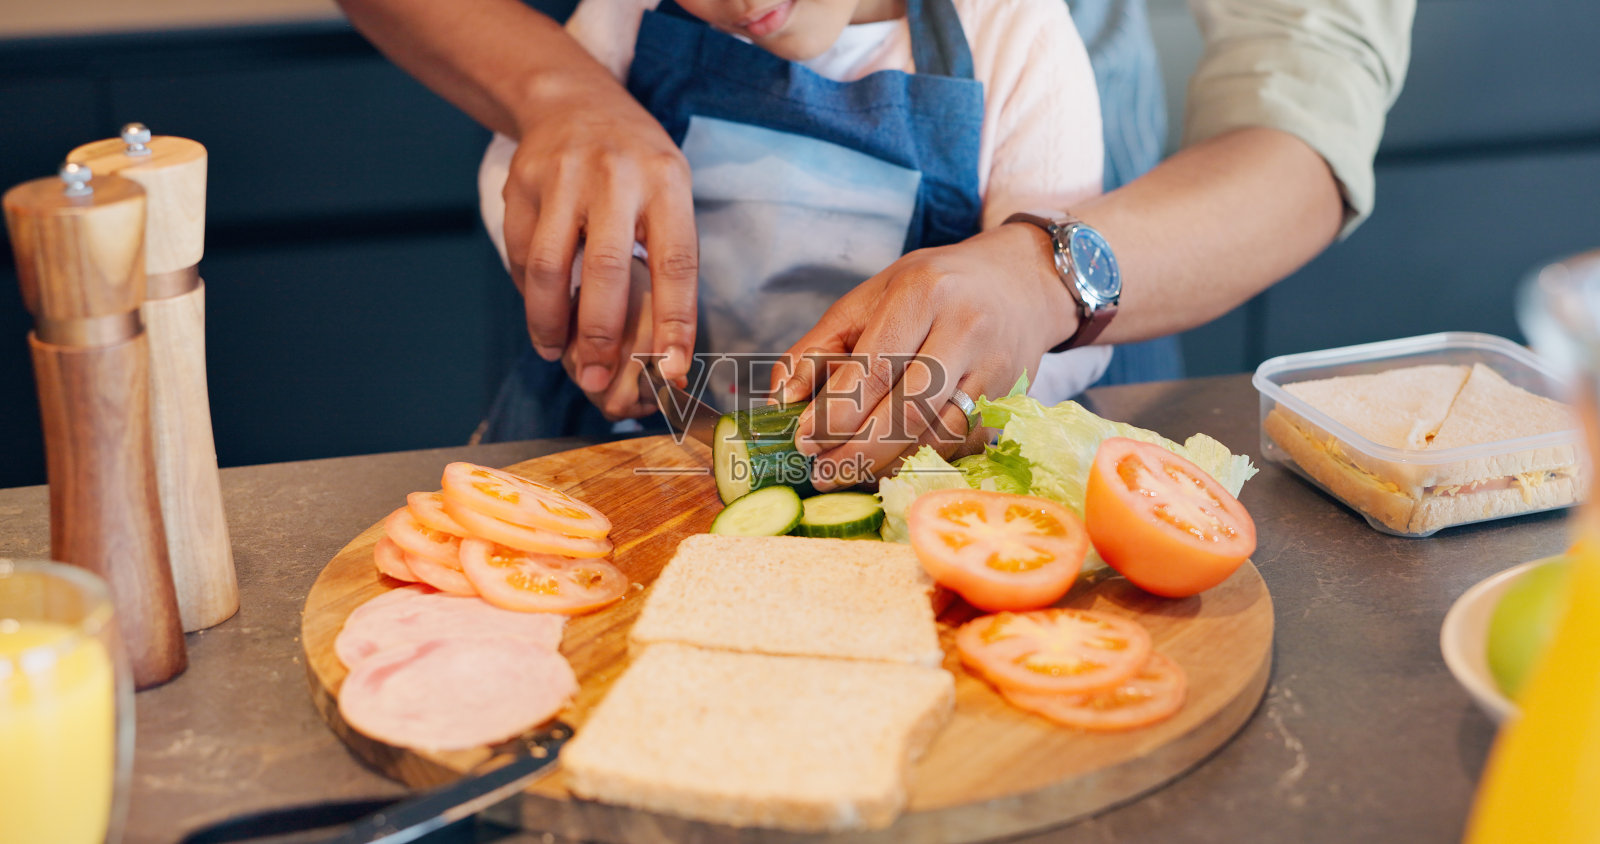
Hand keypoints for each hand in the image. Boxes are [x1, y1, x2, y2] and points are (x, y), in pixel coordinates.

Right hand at [502, 77, 697, 389]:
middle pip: (604, 269)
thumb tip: (669, 348)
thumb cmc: (636, 163)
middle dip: (600, 334)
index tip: (671, 371)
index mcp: (665, 182)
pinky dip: (529, 295)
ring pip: (548, 266)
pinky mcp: (521, 185)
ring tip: (556, 354)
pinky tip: (541, 315)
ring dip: (549, 322)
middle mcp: (614, 177)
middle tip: (597, 379)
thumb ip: (670, 257)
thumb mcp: (671, 191)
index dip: (674, 322)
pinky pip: (520, 254)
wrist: (572, 101)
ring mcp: (562, 178)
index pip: (675, 263)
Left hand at [771, 223, 1078, 488]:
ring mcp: (995, 366)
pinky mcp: (1011, 398)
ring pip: (937, 434)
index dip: (836, 412)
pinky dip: (920, 459)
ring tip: (848, 472)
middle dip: (858, 449)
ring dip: (887, 463)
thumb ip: (820, 346)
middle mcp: (966, 327)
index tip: (803, 439)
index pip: (874, 367)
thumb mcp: (870, 298)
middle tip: (821, 471)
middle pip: (908, 409)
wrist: (1019, 282)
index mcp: (923, 293)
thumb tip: (782, 399)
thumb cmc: (931, 289)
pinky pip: (960, 443)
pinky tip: (889, 464)